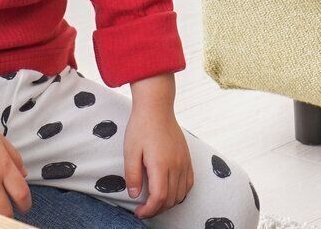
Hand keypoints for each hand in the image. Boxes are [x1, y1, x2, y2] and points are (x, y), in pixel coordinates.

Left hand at [122, 77, 193, 217]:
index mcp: (161, 164)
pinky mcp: (187, 157)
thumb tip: (135, 195)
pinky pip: (189, 182)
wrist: (157, 108)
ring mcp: (184, 161)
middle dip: (157, 210)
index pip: (159, 198)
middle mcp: (176, 165)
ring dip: (168, 203)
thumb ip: (132, 175)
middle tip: (143, 209)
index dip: (149, 210)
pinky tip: (169, 191)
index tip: (138, 212)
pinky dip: (180, 193)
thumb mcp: (130, 151)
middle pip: (171, 199)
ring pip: (181, 193)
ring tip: (154, 201)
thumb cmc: (141, 127)